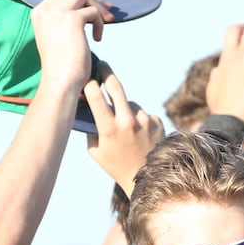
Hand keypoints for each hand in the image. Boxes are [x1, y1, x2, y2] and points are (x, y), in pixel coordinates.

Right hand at [30, 0, 114, 91]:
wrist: (60, 81)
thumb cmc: (61, 65)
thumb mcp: (57, 35)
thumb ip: (63, 19)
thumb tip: (85, 7)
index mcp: (39, 13)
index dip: (81, 0)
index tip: (95, 9)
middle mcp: (45, 9)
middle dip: (92, 0)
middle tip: (106, 15)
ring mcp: (57, 12)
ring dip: (97, 7)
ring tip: (105, 23)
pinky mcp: (72, 19)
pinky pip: (93, 11)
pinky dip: (99, 23)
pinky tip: (97, 39)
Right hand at [84, 67, 163, 195]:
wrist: (147, 179)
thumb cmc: (116, 166)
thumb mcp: (95, 151)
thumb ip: (91, 129)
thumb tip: (86, 109)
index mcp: (109, 129)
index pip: (95, 95)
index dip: (88, 83)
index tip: (85, 77)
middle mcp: (128, 121)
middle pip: (116, 86)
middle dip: (107, 72)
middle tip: (102, 65)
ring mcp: (145, 120)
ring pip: (130, 103)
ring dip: (126, 109)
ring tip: (126, 131)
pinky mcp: (157, 121)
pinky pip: (144, 114)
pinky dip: (139, 120)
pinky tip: (139, 136)